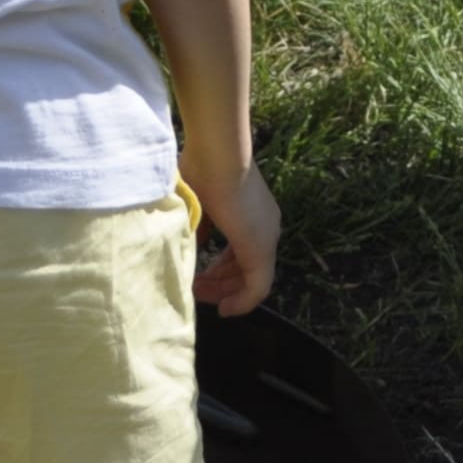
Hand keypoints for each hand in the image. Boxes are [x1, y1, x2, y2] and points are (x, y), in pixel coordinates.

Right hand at [193, 166, 280, 316]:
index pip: (240, 252)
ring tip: (200, 296)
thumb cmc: (201, 169)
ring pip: (251, 278)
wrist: (217, 153)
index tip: (200, 278)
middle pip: (246, 267)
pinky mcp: (261, 248)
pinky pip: (257, 287)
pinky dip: (241, 301)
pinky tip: (223, 310)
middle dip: (220, 283)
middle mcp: (265, 226)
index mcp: (251, 213)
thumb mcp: (197, 203)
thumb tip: (196, 245)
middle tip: (197, 291)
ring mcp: (266, 237)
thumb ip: (200, 226)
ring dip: (226, 291)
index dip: (220, 270)